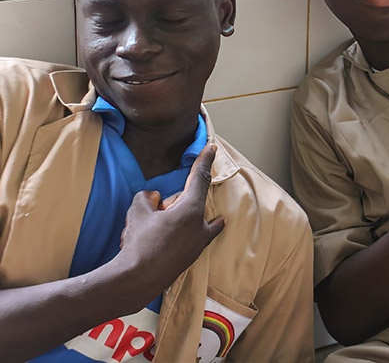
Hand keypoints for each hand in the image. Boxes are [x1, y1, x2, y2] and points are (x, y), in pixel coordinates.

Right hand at [117, 145, 225, 284]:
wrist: (137, 280)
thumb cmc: (140, 243)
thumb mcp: (137, 212)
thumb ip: (148, 198)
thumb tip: (154, 198)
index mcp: (192, 211)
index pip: (199, 179)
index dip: (203, 161)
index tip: (212, 148)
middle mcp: (202, 227)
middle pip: (187, 202)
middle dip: (169, 204)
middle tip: (152, 214)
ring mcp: (199, 244)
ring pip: (187, 220)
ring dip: (172, 219)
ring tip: (151, 232)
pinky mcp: (192, 257)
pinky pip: (186, 236)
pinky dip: (175, 233)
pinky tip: (162, 239)